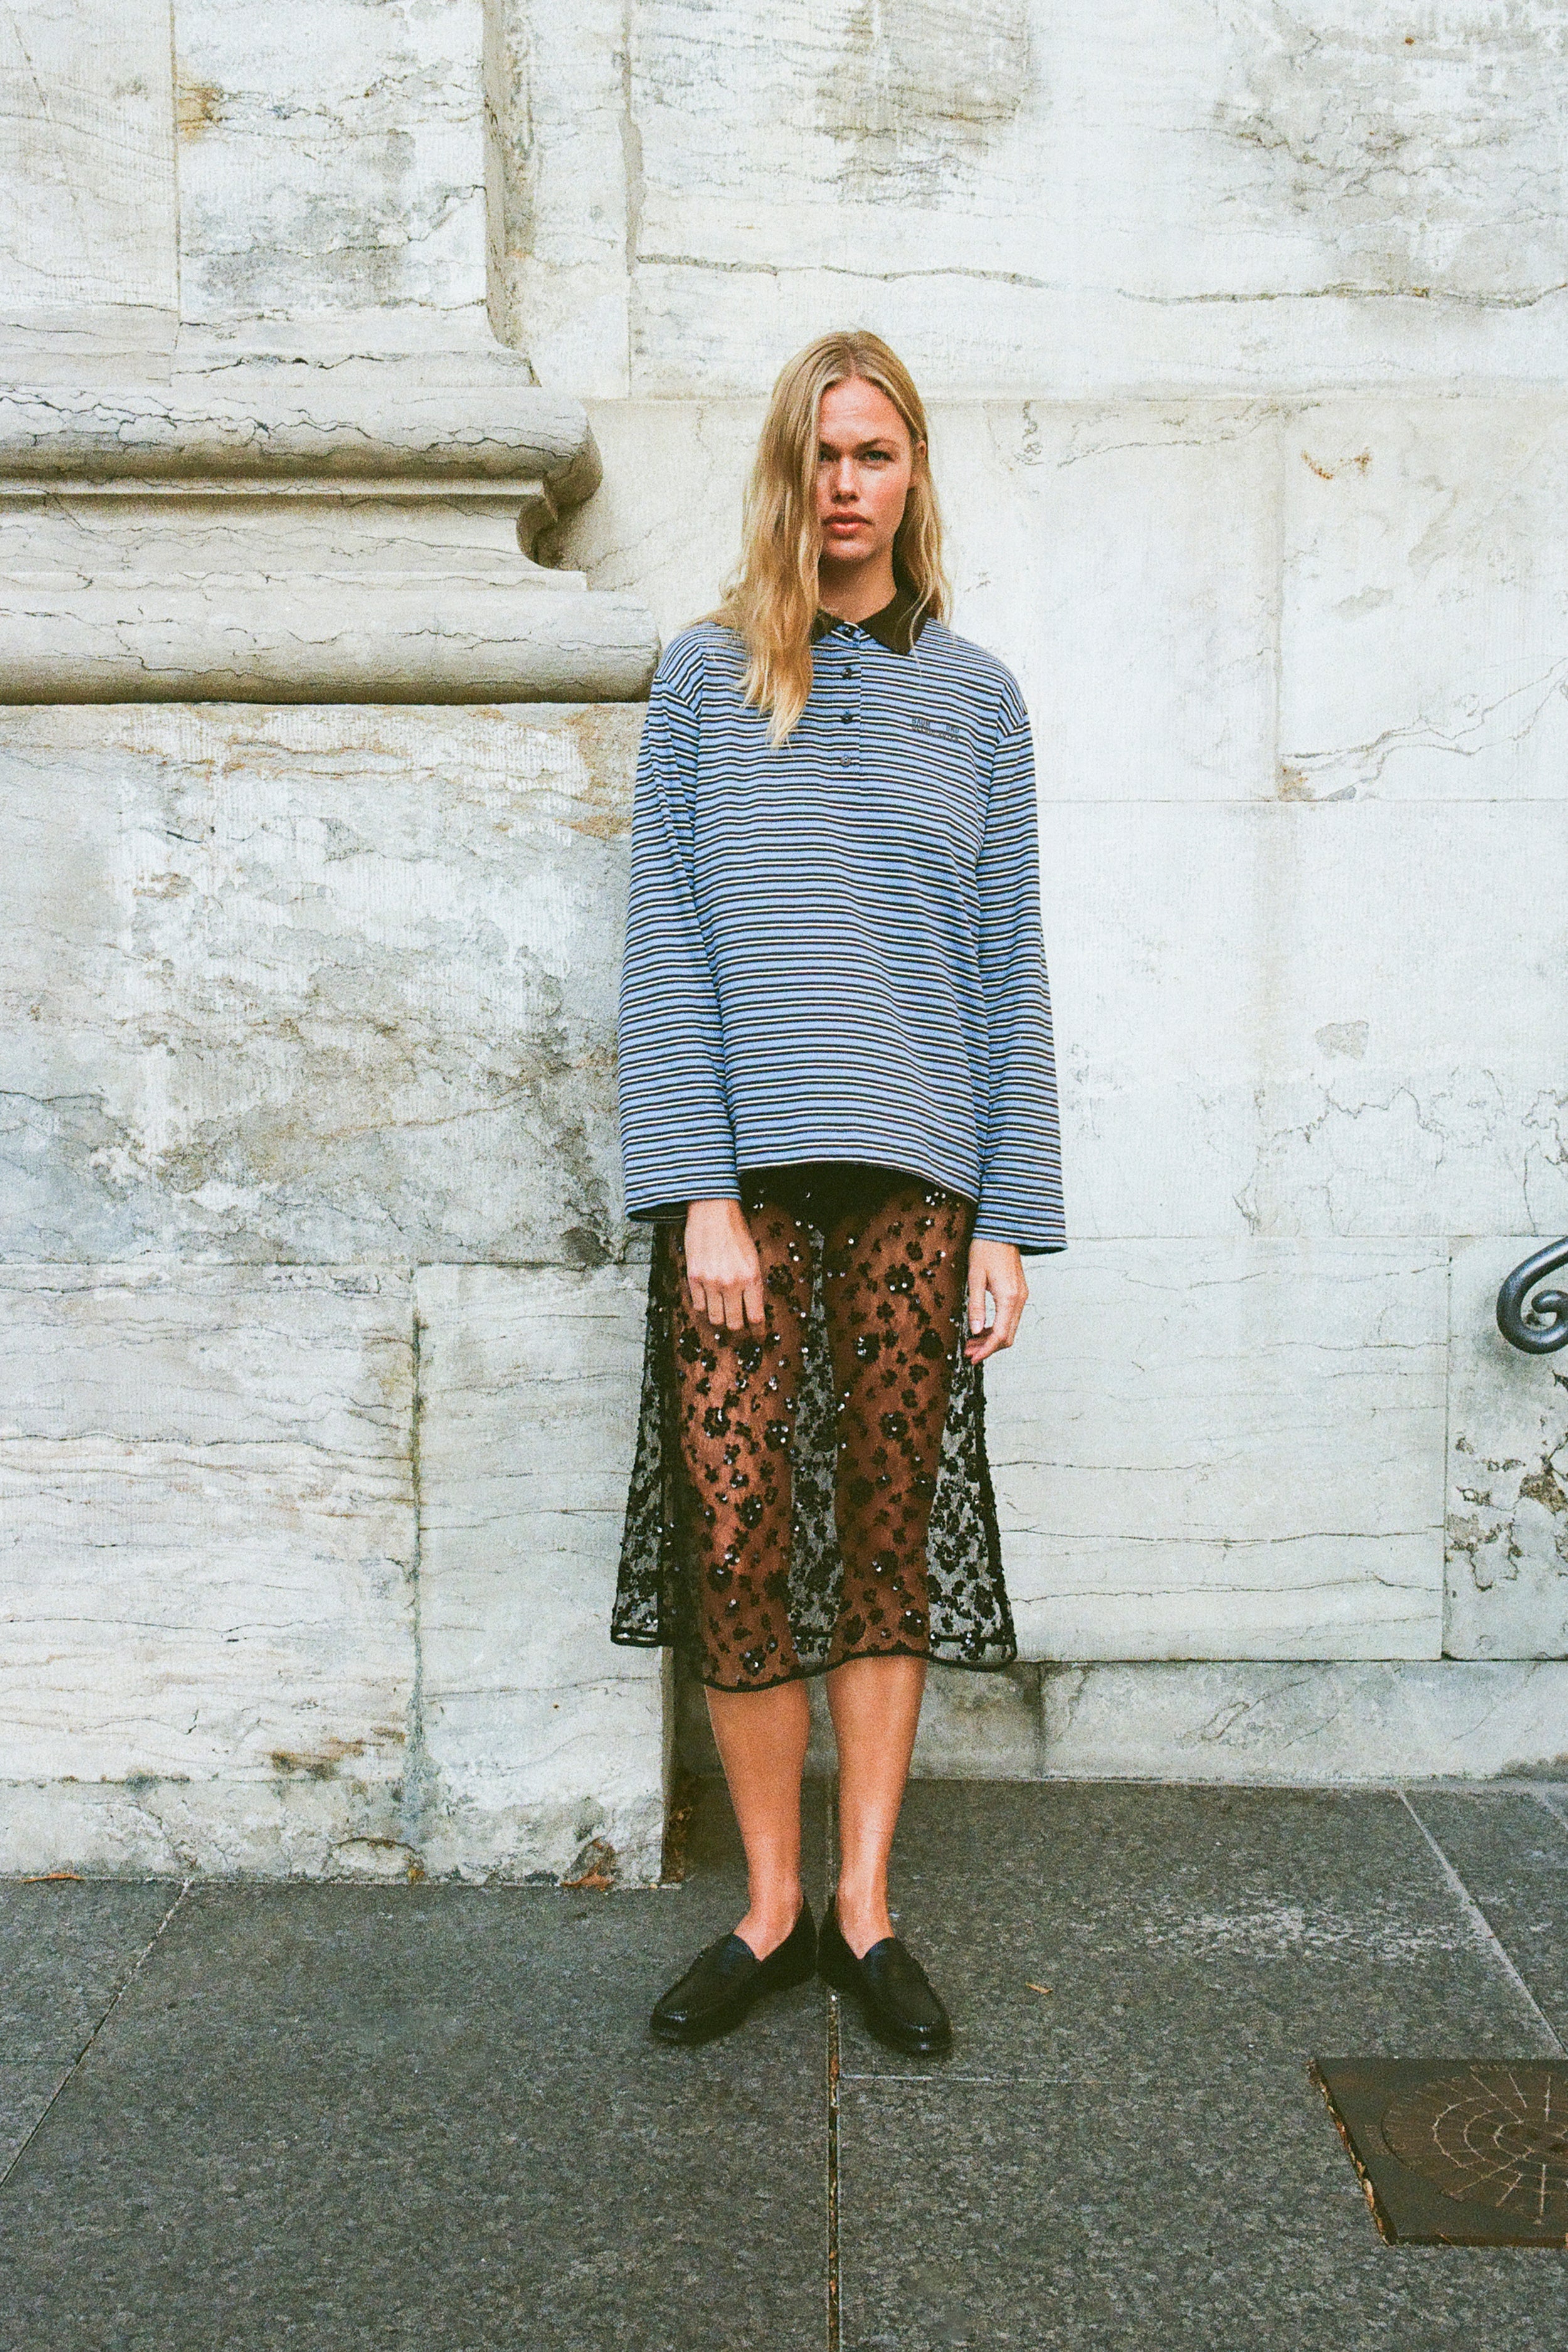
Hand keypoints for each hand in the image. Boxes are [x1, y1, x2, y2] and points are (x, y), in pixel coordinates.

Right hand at [684, 1199, 767, 1334]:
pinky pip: (698, 1306)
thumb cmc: (736, 1232)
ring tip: (722, 1310)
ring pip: (715, 1318)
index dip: (757, 1329)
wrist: (713, 1211)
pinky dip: (703, 1306)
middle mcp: (732, 1283)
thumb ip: (753, 1284)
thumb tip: (753, 1310)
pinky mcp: (693, 1278)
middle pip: (734, 1324)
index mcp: (752, 1278)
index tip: (756, 1333)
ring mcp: (711, 1282)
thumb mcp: (754, 1258)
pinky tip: (708, 1297)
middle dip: (737, 1327)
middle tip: (737, 1324)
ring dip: (719, 1318)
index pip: (756, 1318)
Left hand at [964, 1240, 1027, 1363]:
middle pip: (1008, 1336)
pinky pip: (1010, 1318)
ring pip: (1010, 1328)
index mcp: (1009, 1298)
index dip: (986, 1351)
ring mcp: (1021, 1296)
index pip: (1000, 1336)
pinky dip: (997, 1327)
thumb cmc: (986, 1249)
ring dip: (992, 1339)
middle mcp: (1019, 1300)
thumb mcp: (975, 1278)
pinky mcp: (1019, 1292)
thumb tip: (975, 1331)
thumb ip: (976, 1306)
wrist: (1002, 1229)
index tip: (972, 1359)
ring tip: (971, 1342)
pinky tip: (982, 1328)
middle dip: (988, 1348)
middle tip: (968, 1352)